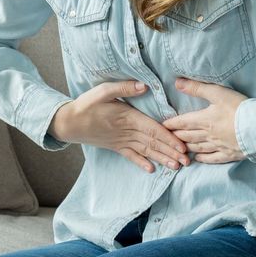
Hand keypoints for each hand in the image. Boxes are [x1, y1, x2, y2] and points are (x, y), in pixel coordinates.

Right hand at [51, 80, 190, 172]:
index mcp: (127, 117)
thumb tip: (144, 86)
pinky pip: (130, 156)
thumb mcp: (103, 91)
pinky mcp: (115, 146)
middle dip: (170, 152)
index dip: (168, 138)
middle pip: (153, 143)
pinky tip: (151, 170)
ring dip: (161, 159)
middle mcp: (126, 132)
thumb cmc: (86, 104)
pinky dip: (141, 163)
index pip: (152, 129)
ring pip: (145, 151)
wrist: (68, 123)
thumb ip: (124, 88)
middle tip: (187, 161)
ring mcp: (121, 141)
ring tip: (176, 167)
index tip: (182, 146)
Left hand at [162, 77, 247, 163]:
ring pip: (197, 148)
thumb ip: (197, 88)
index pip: (183, 122)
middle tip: (166, 137)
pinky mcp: (229, 154)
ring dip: (186, 147)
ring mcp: (218, 146)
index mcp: (204, 120)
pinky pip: (212, 159)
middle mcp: (208, 135)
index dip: (171, 124)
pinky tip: (197, 159)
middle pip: (187, 136)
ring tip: (178, 147)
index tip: (162, 126)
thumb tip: (177, 83)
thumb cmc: (240, 108)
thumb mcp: (218, 93)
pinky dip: (203, 159)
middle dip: (175, 136)